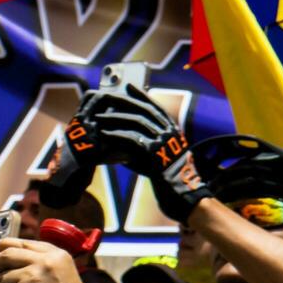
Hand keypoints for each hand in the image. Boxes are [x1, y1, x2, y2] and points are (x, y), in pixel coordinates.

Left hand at [70, 85, 211, 220]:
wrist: (184, 194)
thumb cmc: (170, 179)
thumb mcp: (160, 158)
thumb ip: (144, 147)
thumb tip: (123, 143)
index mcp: (174, 131)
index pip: (157, 107)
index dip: (142, 96)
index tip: (129, 87)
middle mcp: (170, 133)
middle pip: (145, 109)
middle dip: (124, 101)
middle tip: (107, 96)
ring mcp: (164, 141)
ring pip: (137, 122)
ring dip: (115, 118)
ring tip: (99, 117)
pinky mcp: (154, 153)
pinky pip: (131, 139)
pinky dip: (116, 135)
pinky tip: (104, 135)